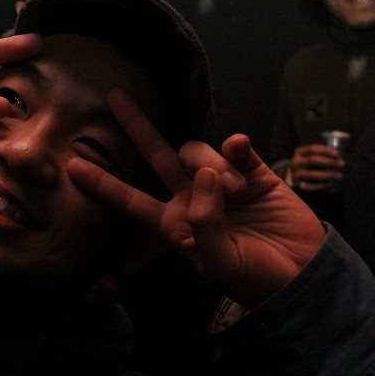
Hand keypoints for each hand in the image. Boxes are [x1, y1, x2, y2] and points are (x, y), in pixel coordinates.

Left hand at [67, 89, 326, 307]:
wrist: (303, 278)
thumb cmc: (253, 279)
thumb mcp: (219, 262)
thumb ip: (204, 222)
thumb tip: (205, 174)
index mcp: (174, 223)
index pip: (130, 199)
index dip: (103, 184)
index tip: (72, 166)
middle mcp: (192, 198)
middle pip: (156, 156)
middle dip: (136, 127)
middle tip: (113, 96)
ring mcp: (222, 182)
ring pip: (198, 152)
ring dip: (213, 164)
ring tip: (237, 192)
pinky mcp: (254, 173)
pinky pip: (237, 148)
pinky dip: (235, 146)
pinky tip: (240, 149)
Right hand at [289, 143, 343, 191]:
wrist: (293, 175)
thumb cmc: (307, 164)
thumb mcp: (309, 156)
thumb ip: (320, 155)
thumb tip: (338, 157)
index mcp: (299, 152)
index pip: (312, 149)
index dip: (325, 150)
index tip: (337, 153)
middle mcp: (295, 162)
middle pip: (312, 160)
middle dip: (329, 162)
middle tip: (342, 164)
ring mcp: (295, 174)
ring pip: (311, 174)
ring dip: (327, 175)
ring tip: (339, 175)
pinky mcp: (297, 185)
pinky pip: (310, 186)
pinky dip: (321, 185)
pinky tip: (330, 183)